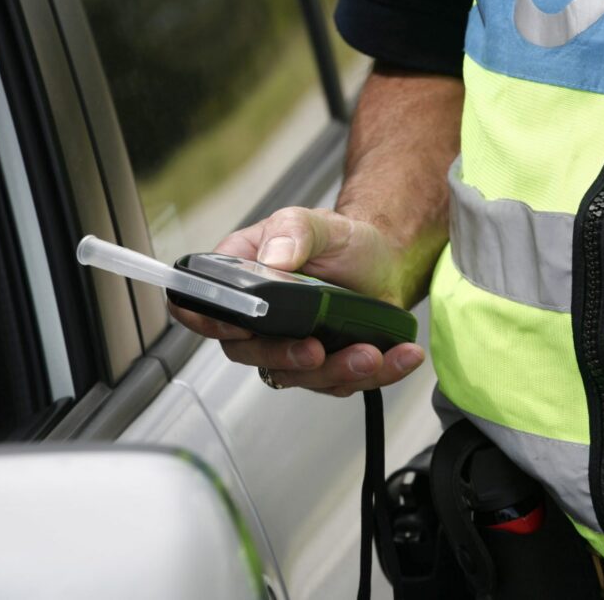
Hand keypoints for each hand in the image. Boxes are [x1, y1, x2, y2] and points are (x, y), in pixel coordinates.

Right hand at [168, 207, 425, 396]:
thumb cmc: (340, 241)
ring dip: (336, 371)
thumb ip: (292, 231)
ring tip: (369, 355)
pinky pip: (344, 382)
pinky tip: (401, 357)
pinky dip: (377, 374)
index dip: (208, 323)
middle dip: (284, 357)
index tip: (238, 329)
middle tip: (315, 350)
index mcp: (241, 280)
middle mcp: (260, 321)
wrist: (384, 259)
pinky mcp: (328, 366)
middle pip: (250, 353)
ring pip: (299, 376)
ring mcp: (292, 347)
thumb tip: (274, 258)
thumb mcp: (316, 222)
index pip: (202, 308)